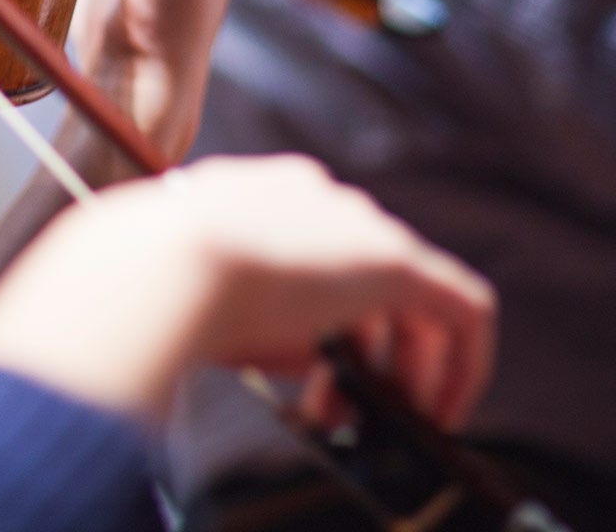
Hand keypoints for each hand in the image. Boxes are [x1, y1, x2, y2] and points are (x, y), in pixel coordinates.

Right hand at [0, 156, 495, 429]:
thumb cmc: (152, 288)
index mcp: (256, 195)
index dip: (320, 321)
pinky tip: (443, 410)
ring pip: (410, 297)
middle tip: (344, 409)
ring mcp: (353, 223)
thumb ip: (257, 320)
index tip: (310, 370)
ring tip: (374, 420)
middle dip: (362, 351)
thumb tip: (304, 356)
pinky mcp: (392, 259)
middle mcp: (313, 198)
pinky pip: (459, 307)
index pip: (310, 255)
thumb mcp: (201, 300)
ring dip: (402, 365)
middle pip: (363, 279)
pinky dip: (462, 362)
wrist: (159, 265)